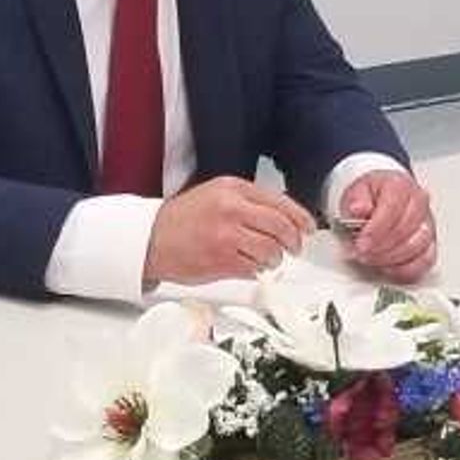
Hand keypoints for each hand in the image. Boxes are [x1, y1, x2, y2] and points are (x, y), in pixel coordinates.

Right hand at [145, 176, 317, 287]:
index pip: (280, 202)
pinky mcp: (221, 260)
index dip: (300, 218)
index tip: (308, 228)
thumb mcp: (216, 195)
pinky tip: (248, 265)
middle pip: (281, 227)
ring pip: (271, 251)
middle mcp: (232, 209)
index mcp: (233, 189)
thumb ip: (248, 202)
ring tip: (265, 259)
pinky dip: (256, 270)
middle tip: (294, 248)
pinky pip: (254, 268)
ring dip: (274, 260)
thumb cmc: (183, 219)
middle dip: (293, 242)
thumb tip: (285, 218)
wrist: (151, 238)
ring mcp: (227, 236)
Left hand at [331, 168, 438, 281]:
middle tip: (363, 253)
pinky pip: (425, 261)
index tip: (361, 243)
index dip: (376, 231)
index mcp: (400, 186)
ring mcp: (427, 223)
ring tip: (372, 259)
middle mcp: (419, 203)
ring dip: (391, 258)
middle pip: (406, 230)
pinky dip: (406, 269)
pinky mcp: (430, 243)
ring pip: (417, 247)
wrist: (382, 198)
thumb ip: (357, 200)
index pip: (392, 209)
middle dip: (381, 247)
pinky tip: (389, 267)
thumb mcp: (356, 192)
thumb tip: (358, 209)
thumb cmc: (371, 196)